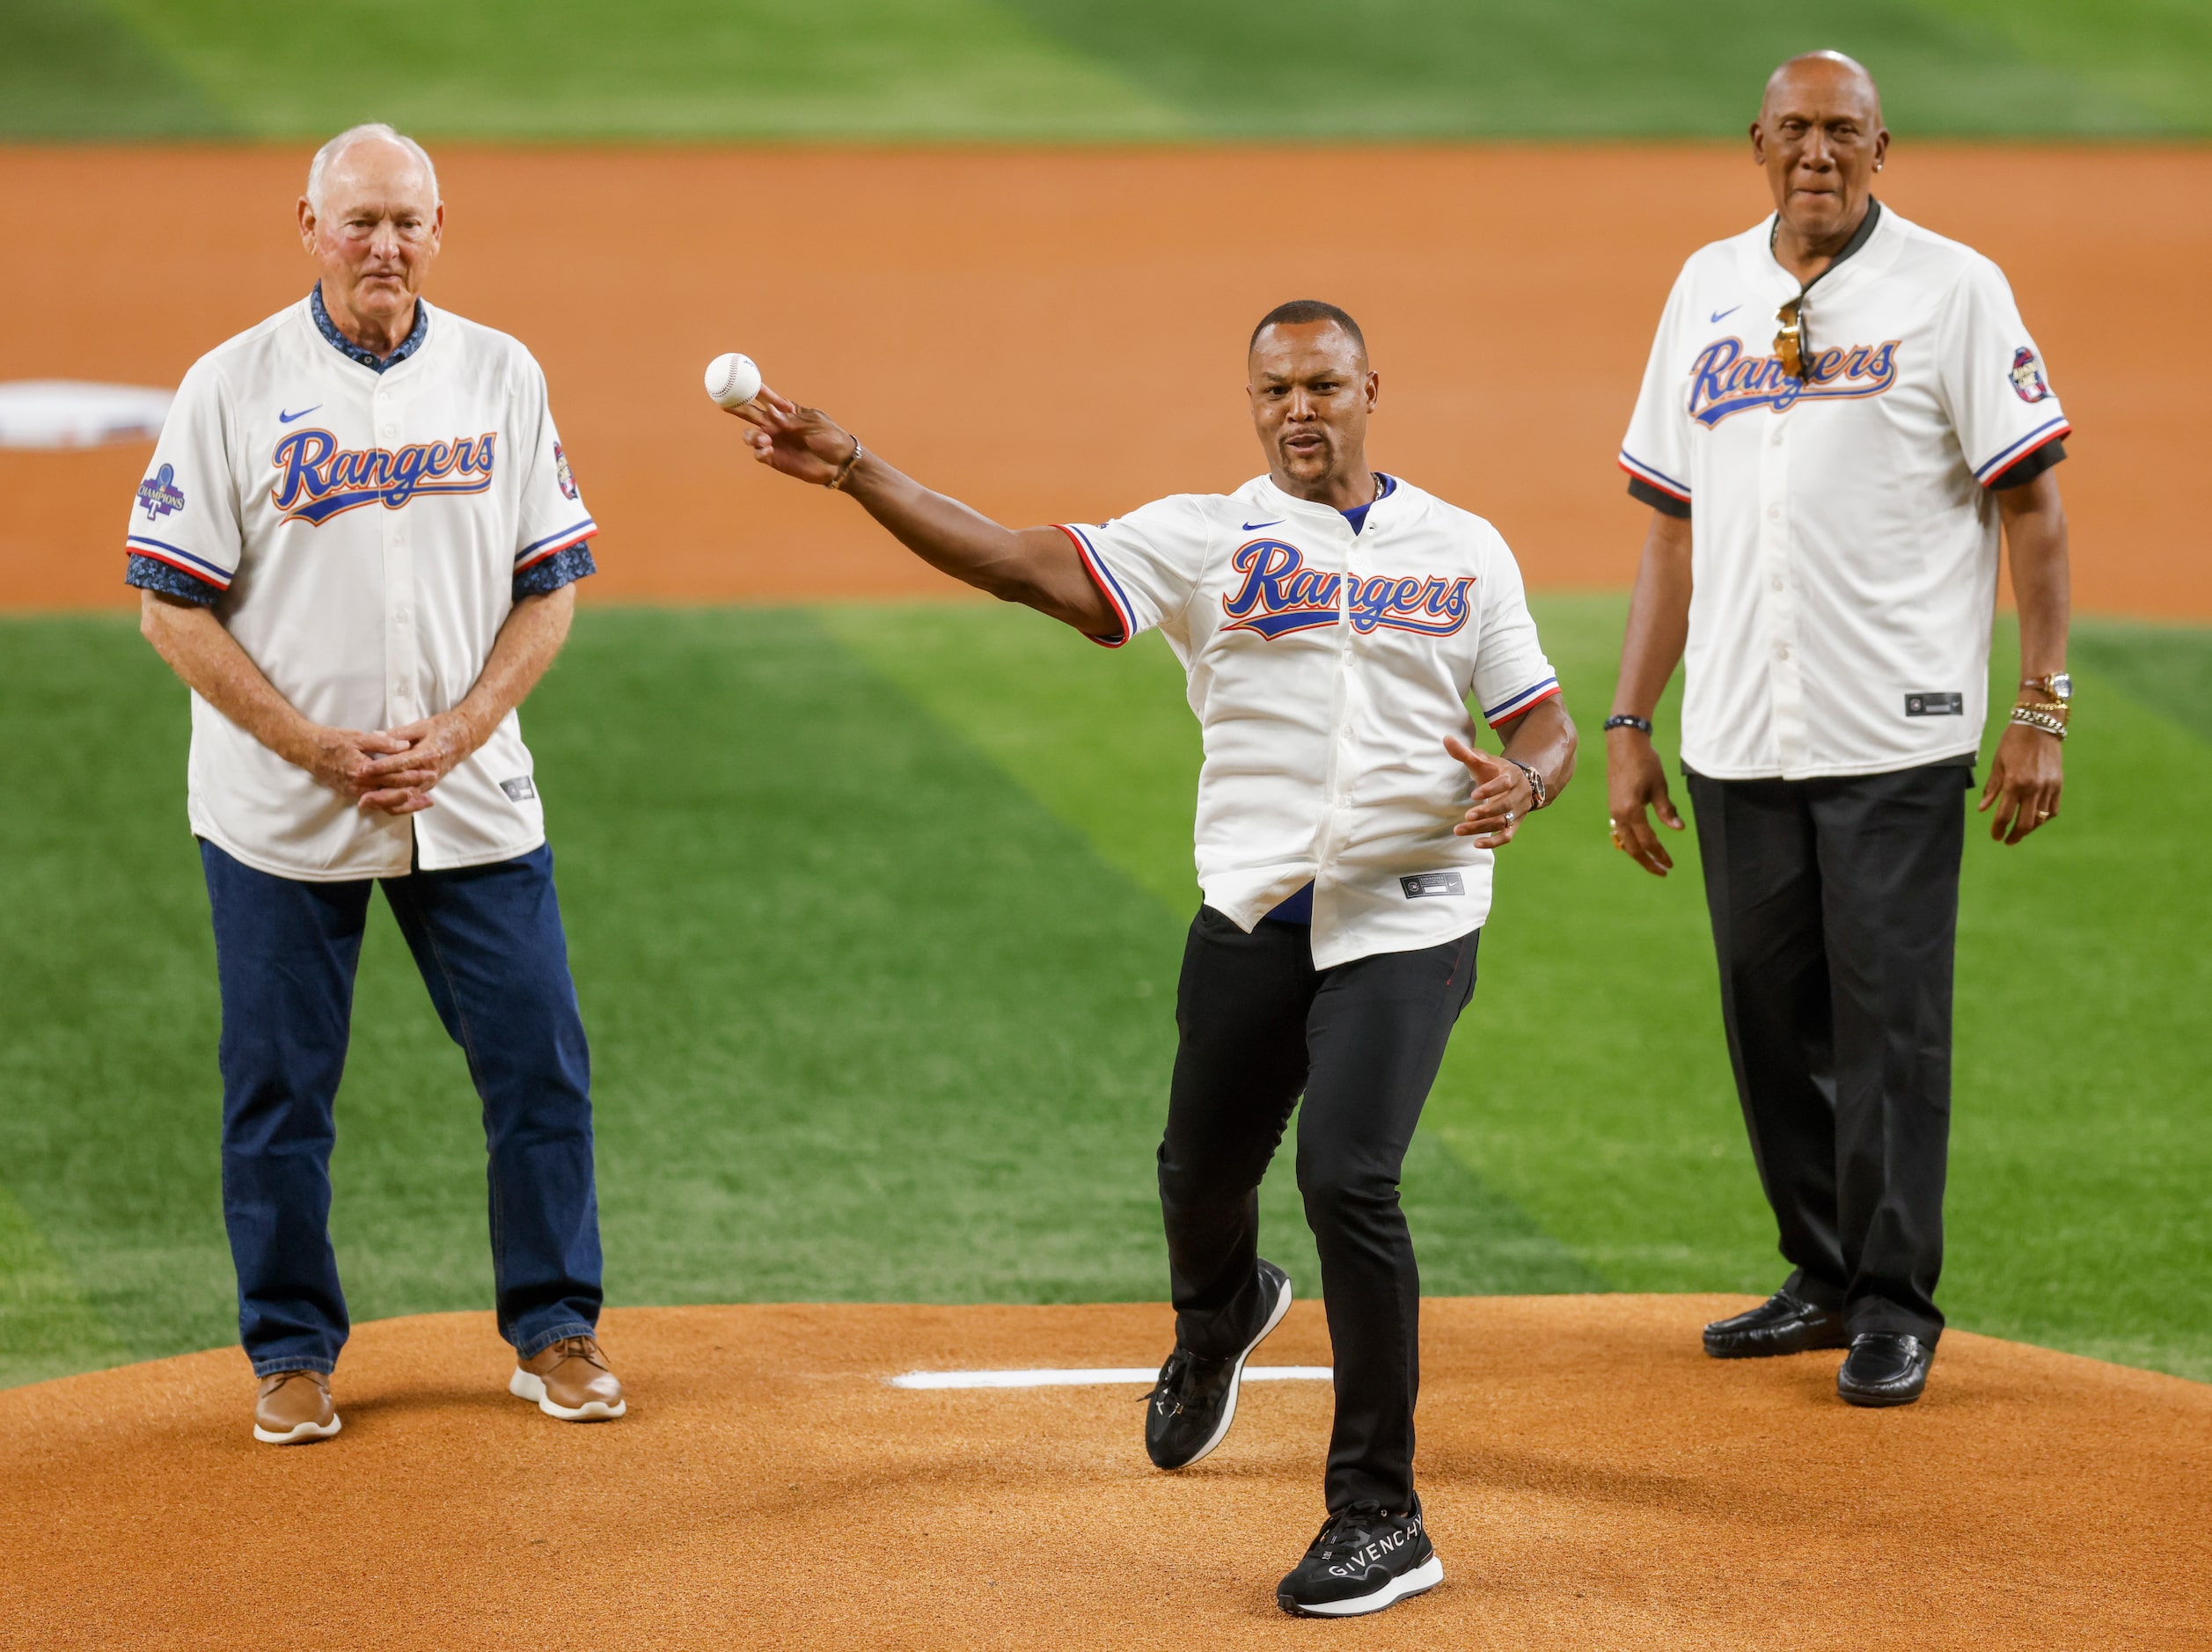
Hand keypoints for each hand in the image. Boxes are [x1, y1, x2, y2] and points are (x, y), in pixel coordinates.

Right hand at [289, 724, 428, 811]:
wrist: (306, 750)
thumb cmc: (331, 740)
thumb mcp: (358, 737)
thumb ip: (383, 743)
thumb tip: (406, 745)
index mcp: (362, 770)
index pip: (394, 776)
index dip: (414, 775)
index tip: (431, 772)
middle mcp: (358, 786)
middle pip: (392, 794)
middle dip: (413, 795)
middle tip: (432, 798)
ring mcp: (353, 792)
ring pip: (383, 803)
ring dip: (403, 804)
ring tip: (422, 803)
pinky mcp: (350, 793)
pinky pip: (374, 803)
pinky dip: (389, 803)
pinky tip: (401, 802)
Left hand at [354, 708, 486, 814]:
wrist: (467, 735)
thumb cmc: (444, 727)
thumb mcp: (421, 726)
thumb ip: (398, 734)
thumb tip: (375, 735)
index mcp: (427, 754)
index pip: (401, 763)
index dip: (382, 767)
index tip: (364, 770)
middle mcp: (429, 771)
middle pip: (402, 785)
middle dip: (380, 790)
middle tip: (360, 794)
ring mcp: (430, 780)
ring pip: (406, 797)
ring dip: (386, 802)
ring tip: (367, 803)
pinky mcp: (430, 785)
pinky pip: (413, 799)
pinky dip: (398, 805)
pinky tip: (383, 807)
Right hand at [725, 389, 857, 485]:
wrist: (839, 463)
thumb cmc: (831, 438)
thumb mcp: (814, 424)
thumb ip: (791, 420)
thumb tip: (770, 411)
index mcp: (788, 412)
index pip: (767, 398)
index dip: (755, 390)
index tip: (742, 381)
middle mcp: (777, 425)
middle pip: (751, 414)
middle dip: (738, 408)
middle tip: (725, 404)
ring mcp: (775, 442)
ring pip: (750, 435)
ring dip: (751, 436)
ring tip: (764, 439)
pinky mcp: (775, 459)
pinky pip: (758, 454)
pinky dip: (759, 451)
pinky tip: (767, 449)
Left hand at [1445, 734, 1531, 847]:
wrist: (1520, 783)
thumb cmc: (1496, 771)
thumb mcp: (1483, 761)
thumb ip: (1465, 752)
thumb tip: (1446, 738)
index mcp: (1511, 776)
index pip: (1504, 783)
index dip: (1491, 789)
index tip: (1473, 795)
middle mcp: (1518, 795)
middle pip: (1505, 806)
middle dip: (1487, 812)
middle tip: (1467, 815)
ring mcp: (1518, 811)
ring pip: (1503, 822)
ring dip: (1482, 828)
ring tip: (1459, 830)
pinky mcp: (1515, 824)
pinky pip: (1507, 836)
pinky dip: (1493, 842)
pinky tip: (1476, 844)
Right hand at [1606, 724, 1684, 875]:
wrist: (1624, 745)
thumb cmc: (1645, 763)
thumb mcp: (1659, 787)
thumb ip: (1666, 810)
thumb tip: (1679, 829)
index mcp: (1632, 811)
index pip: (1647, 841)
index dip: (1659, 854)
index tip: (1670, 865)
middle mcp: (1619, 815)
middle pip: (1632, 848)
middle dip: (1647, 861)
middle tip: (1662, 871)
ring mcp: (1614, 811)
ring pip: (1625, 841)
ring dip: (1638, 853)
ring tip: (1652, 861)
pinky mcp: (1613, 806)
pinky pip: (1621, 831)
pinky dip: (1631, 841)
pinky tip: (1641, 843)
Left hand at [1979, 716, 2063, 843]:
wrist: (2040, 725)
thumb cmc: (2013, 742)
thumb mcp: (1997, 763)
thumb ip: (1992, 788)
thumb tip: (1983, 809)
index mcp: (2013, 783)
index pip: (2004, 816)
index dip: (1998, 830)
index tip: (1995, 837)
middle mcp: (2032, 788)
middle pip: (2024, 823)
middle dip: (2015, 835)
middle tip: (2008, 840)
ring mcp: (2048, 787)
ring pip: (2040, 818)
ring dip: (2030, 829)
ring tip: (2020, 831)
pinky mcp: (2058, 784)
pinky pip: (2053, 809)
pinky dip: (2044, 817)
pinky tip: (2036, 819)